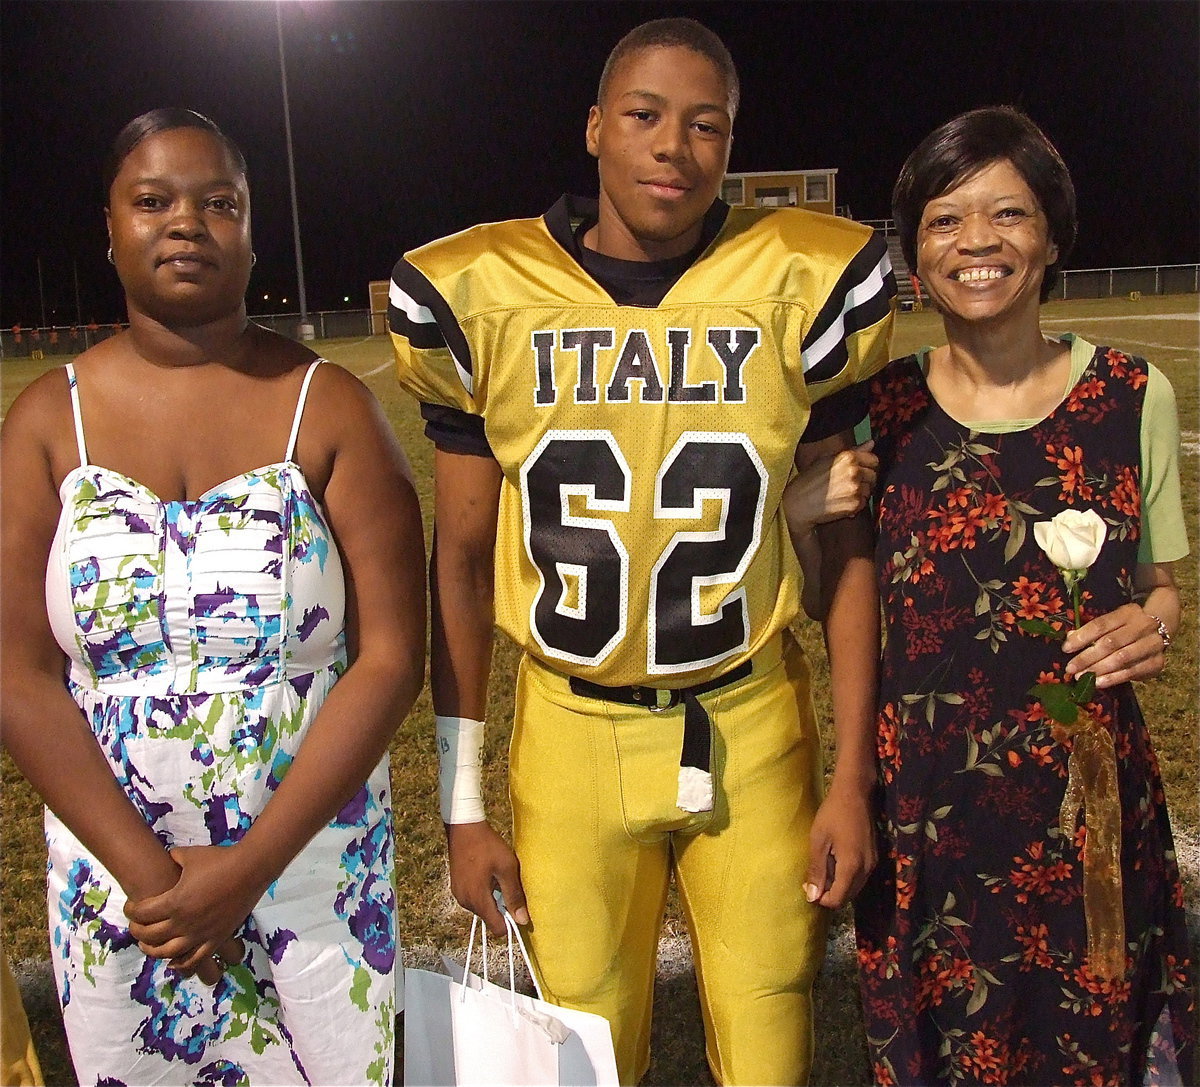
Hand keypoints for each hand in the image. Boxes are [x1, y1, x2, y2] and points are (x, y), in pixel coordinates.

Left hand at [124, 844, 265, 977]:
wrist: (250, 869)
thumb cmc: (219, 860)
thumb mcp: (189, 855)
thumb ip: (172, 859)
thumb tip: (166, 860)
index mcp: (174, 902)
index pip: (141, 913)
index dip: (131, 911)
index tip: (130, 907)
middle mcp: (183, 922)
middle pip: (150, 934)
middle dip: (137, 930)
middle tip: (136, 924)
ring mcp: (200, 933)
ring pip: (167, 952)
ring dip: (153, 950)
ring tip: (148, 944)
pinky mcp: (215, 938)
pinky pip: (194, 959)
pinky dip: (180, 964)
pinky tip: (173, 962)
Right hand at [446, 820, 528, 934]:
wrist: (463, 827)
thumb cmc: (487, 845)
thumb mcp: (506, 868)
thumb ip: (514, 895)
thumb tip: (523, 920)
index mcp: (478, 900)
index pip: (497, 929)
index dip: (510, 923)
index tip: (517, 906)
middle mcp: (465, 902)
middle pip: (489, 918)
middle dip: (501, 907)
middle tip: (506, 882)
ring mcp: (458, 894)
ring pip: (481, 908)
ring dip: (491, 898)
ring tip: (496, 874)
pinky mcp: (456, 887)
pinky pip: (473, 898)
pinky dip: (482, 892)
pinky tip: (486, 872)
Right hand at [784, 441, 876, 533]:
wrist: (797, 504)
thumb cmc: (809, 480)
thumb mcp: (827, 460)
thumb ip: (852, 451)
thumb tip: (872, 443)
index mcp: (848, 457)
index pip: (874, 459)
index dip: (868, 466)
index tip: (861, 471)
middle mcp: (854, 471)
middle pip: (874, 476)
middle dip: (866, 481)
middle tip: (851, 485)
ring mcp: (855, 488)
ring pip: (869, 491)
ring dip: (861, 494)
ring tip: (844, 495)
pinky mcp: (854, 504)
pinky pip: (864, 504)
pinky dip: (855, 505)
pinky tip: (842, 503)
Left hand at [803, 779, 876, 909]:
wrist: (855, 792)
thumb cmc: (833, 813)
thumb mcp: (819, 841)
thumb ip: (817, 870)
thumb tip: (812, 896)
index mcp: (852, 867)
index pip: (838, 900)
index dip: (821, 899)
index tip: (807, 886)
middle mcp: (866, 869)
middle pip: (847, 897)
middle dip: (829, 894)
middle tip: (812, 879)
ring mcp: (872, 863)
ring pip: (854, 888)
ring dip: (838, 886)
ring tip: (822, 869)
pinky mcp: (874, 856)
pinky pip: (859, 876)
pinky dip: (846, 877)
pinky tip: (834, 861)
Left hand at [1063, 603, 1169, 687]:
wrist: (1160, 630)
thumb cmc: (1126, 627)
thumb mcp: (1112, 622)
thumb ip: (1093, 630)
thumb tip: (1070, 638)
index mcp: (1127, 612)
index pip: (1101, 624)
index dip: (1082, 637)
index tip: (1066, 648)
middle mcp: (1143, 626)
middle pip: (1110, 643)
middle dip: (1087, 657)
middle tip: (1071, 668)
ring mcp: (1153, 644)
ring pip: (1122, 658)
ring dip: (1098, 669)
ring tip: (1081, 676)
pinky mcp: (1157, 662)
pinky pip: (1132, 672)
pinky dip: (1113, 678)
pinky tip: (1098, 683)